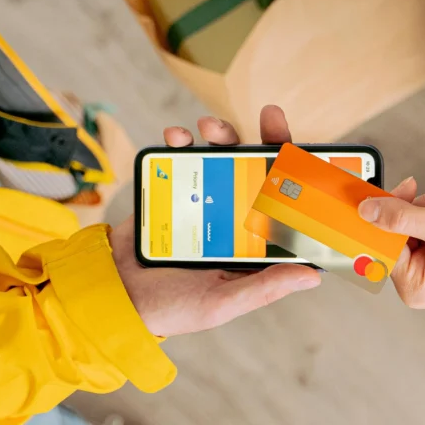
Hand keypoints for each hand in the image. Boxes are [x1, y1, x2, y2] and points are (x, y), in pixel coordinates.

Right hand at [109, 106, 321, 336]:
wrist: (111, 294)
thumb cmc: (170, 309)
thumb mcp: (221, 302)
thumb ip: (264, 288)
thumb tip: (313, 274)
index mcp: (253, 246)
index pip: (286, 207)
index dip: (300, 179)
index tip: (307, 153)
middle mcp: (234, 220)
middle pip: (259, 173)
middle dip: (267, 141)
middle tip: (270, 116)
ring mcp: (204, 202)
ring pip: (223, 160)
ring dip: (222, 136)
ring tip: (210, 128)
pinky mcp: (172, 191)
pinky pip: (181, 160)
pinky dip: (179, 143)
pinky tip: (176, 137)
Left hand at [358, 187, 424, 308]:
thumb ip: (401, 217)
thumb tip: (365, 211)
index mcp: (415, 287)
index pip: (381, 248)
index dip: (378, 220)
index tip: (370, 195)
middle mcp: (416, 277)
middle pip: (390, 231)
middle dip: (412, 208)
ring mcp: (424, 259)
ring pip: (404, 217)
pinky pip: (417, 214)